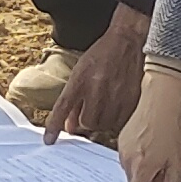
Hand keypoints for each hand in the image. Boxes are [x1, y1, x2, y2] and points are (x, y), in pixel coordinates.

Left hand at [41, 6, 151, 146]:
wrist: (128, 40)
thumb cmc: (102, 55)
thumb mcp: (81, 71)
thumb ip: (74, 99)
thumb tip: (69, 127)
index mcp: (81, 79)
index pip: (63, 107)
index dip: (55, 126)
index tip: (49, 141)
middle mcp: (97, 89)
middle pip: (87, 123)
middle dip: (86, 120)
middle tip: (90, 110)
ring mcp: (116, 96)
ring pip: (104, 125)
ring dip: (102, 121)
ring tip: (105, 104)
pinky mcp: (131, 100)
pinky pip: (120, 123)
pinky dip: (116, 119)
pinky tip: (117, 104)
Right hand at [111, 67, 180, 181]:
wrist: (159, 99)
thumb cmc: (171, 129)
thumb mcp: (178, 160)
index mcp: (143, 168)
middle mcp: (129, 162)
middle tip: (167, 166)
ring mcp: (122, 151)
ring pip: (134, 173)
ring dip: (147, 169)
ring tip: (160, 149)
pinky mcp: (120, 142)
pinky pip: (130, 160)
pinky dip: (141, 157)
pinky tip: (152, 141)